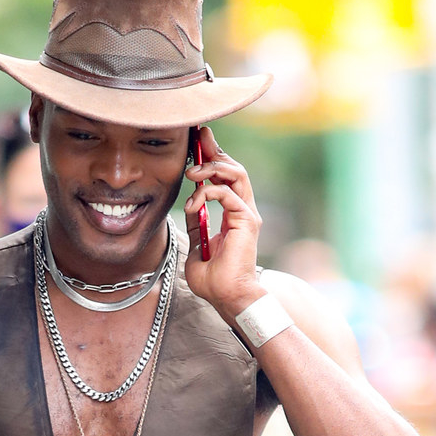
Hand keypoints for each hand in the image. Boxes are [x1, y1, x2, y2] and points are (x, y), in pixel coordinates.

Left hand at [181, 126, 265, 320]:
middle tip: (198, 138)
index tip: (199, 142)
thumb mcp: (198, 247)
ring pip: (235, 175)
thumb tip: (189, 210)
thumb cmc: (214, 280)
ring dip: (211, 168)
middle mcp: (243, 210)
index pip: (225, 178)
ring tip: (191, 172)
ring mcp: (247, 214)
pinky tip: (193, 203)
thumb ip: (197, 226)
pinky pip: (228, 195)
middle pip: (233, 169)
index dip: (213, 158)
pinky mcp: (246, 221)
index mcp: (233, 214)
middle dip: (215, 150)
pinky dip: (208, 193)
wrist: (227, 298)